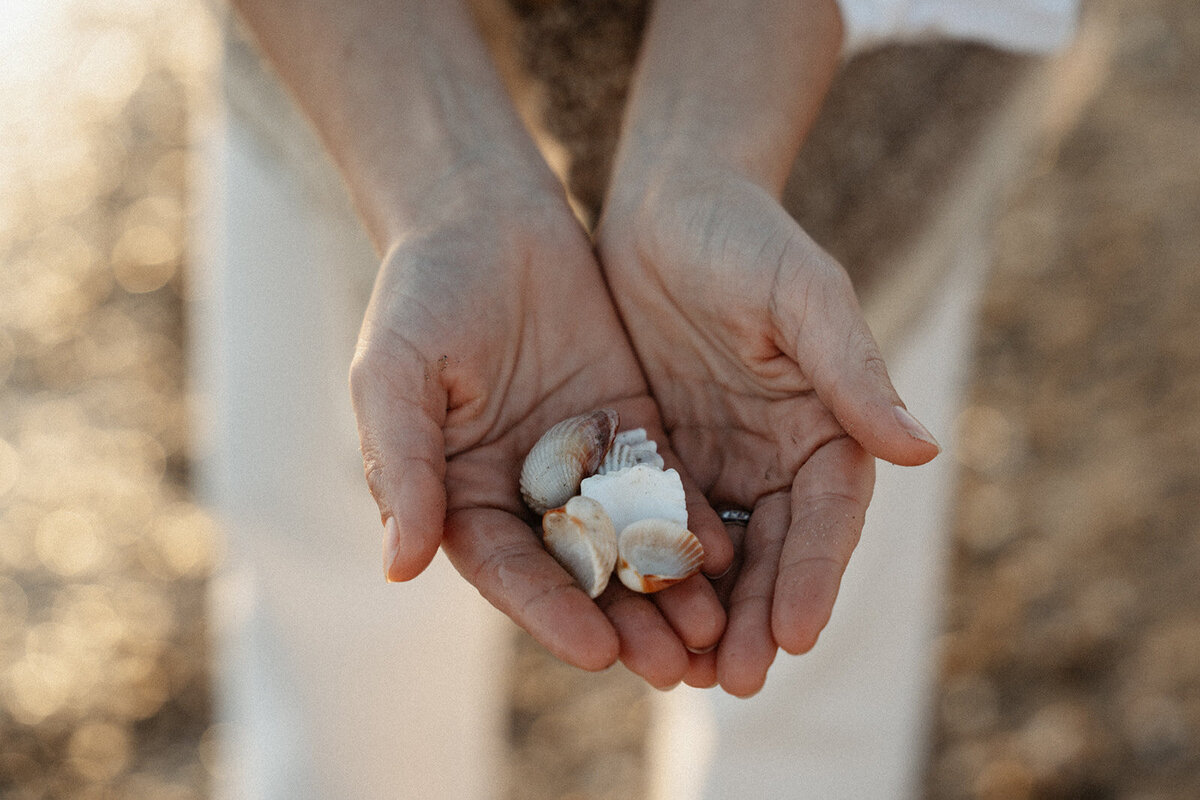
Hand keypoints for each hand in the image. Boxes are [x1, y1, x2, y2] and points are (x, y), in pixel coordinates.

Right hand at [349, 181, 731, 687]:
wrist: (483, 213)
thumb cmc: (423, 291)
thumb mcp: (398, 372)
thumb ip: (406, 464)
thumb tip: (400, 566)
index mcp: (459, 494)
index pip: (507, 569)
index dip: (549, 612)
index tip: (596, 652)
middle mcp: (524, 493)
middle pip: (577, 572)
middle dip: (623, 620)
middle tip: (675, 667)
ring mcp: (581, 463)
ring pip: (628, 539)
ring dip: (666, 588)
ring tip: (714, 633)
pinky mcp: (630, 428)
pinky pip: (665, 482)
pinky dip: (692, 520)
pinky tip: (731, 555)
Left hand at [597, 168, 938, 694]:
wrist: (669, 204)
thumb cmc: (745, 238)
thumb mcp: (802, 297)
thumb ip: (854, 373)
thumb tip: (925, 452)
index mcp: (828, 428)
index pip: (827, 518)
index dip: (812, 576)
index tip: (794, 634)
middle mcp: (778, 457)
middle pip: (773, 553)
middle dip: (754, 618)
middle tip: (731, 682)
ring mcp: (719, 460)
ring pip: (715, 554)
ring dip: (701, 613)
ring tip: (680, 674)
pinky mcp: (660, 455)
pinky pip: (653, 522)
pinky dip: (646, 569)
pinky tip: (625, 612)